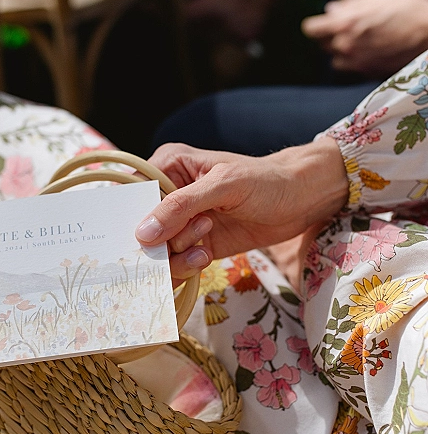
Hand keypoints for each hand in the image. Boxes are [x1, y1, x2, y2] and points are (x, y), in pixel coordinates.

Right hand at [135, 139, 347, 281]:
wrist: (303, 200)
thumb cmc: (266, 181)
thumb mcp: (223, 186)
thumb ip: (181, 207)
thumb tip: (142, 233)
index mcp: (167, 166)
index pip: (133, 195)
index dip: (131, 219)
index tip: (140, 240)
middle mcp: (170, 194)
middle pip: (141, 228)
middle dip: (157, 243)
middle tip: (182, 243)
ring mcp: (182, 222)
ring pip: (158, 250)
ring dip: (176, 256)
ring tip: (203, 245)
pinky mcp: (196, 244)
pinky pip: (176, 263)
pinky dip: (186, 266)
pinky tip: (205, 257)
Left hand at [301, 0, 427, 76]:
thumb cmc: (403, 9)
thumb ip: (348, 4)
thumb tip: (330, 10)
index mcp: (343, 24)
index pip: (310, 29)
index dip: (315, 25)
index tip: (321, 23)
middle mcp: (345, 46)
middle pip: (322, 45)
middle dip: (330, 36)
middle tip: (346, 28)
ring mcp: (355, 62)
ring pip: (335, 60)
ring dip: (341, 51)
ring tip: (358, 41)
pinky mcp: (367, 73)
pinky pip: (352, 68)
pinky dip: (355, 60)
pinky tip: (370, 50)